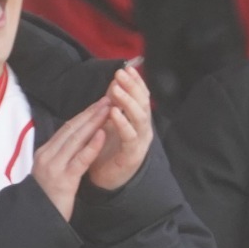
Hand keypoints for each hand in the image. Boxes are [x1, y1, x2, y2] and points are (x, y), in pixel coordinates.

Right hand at [31, 101, 110, 220]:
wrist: (37, 219)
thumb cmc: (47, 198)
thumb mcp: (51, 171)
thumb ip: (61, 156)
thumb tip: (75, 140)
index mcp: (45, 152)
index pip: (67, 128)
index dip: (84, 114)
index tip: (99, 103)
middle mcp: (48, 156)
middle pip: (72, 129)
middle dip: (91, 112)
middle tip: (108, 98)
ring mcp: (54, 167)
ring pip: (76, 140)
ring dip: (94, 122)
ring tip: (109, 109)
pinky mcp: (64, 180)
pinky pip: (80, 160)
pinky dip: (92, 146)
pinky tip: (103, 135)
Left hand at [86, 64, 152, 191]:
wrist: (105, 179)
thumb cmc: (108, 149)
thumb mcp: (111, 121)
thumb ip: (115, 103)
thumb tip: (115, 81)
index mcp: (139, 120)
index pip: (142, 96)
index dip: (137, 82)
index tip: (129, 68)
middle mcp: (143, 129)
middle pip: (143, 104)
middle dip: (133, 87)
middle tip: (121, 74)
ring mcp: (140, 142)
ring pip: (139, 118)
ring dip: (128, 102)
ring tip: (116, 90)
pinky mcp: (132, 155)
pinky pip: (129, 137)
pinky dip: (122, 123)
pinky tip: (114, 113)